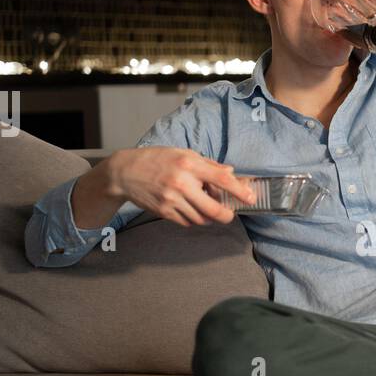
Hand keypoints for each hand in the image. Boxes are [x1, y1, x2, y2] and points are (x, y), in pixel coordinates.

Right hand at [107, 147, 254, 226]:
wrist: (125, 173)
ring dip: (208, 217)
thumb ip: (208, 164)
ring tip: (203, 206)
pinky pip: (187, 222)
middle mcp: (181, 183)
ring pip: (201, 219)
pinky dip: (193, 218)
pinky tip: (189, 208)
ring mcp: (172, 200)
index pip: (221, 178)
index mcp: (188, 164)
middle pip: (213, 209)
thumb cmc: (157, 160)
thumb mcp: (183, 154)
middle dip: (226, 215)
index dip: (239, 190)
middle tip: (229, 214)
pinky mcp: (164, 212)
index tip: (250, 198)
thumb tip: (231, 172)